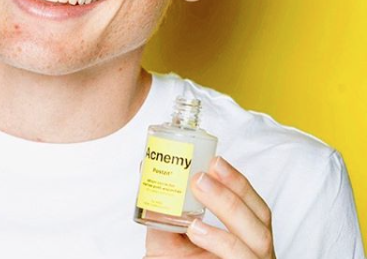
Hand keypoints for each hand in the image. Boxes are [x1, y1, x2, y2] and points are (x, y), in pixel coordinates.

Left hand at [145, 157, 274, 258]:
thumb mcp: (169, 238)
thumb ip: (162, 208)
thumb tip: (147, 170)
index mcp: (246, 239)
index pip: (255, 208)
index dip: (239, 182)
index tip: (215, 160)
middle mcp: (256, 255)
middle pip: (261, 221)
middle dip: (232, 193)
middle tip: (200, 175)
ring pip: (258, 240)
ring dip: (228, 211)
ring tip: (198, 192)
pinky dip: (220, 241)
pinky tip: (197, 229)